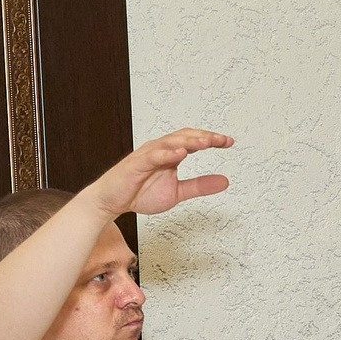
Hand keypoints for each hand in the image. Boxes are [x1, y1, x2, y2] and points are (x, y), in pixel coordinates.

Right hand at [86, 127, 232, 217]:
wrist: (111, 202)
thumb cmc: (139, 193)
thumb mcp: (177, 192)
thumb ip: (199, 186)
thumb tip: (225, 181)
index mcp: (170, 154)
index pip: (193, 140)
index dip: (211, 139)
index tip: (229, 142)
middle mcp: (160, 150)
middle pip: (184, 136)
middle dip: (204, 137)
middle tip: (222, 140)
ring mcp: (147, 155)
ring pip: (170, 142)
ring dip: (189, 141)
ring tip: (207, 142)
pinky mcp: (136, 164)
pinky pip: (153, 155)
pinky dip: (167, 153)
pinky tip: (180, 154)